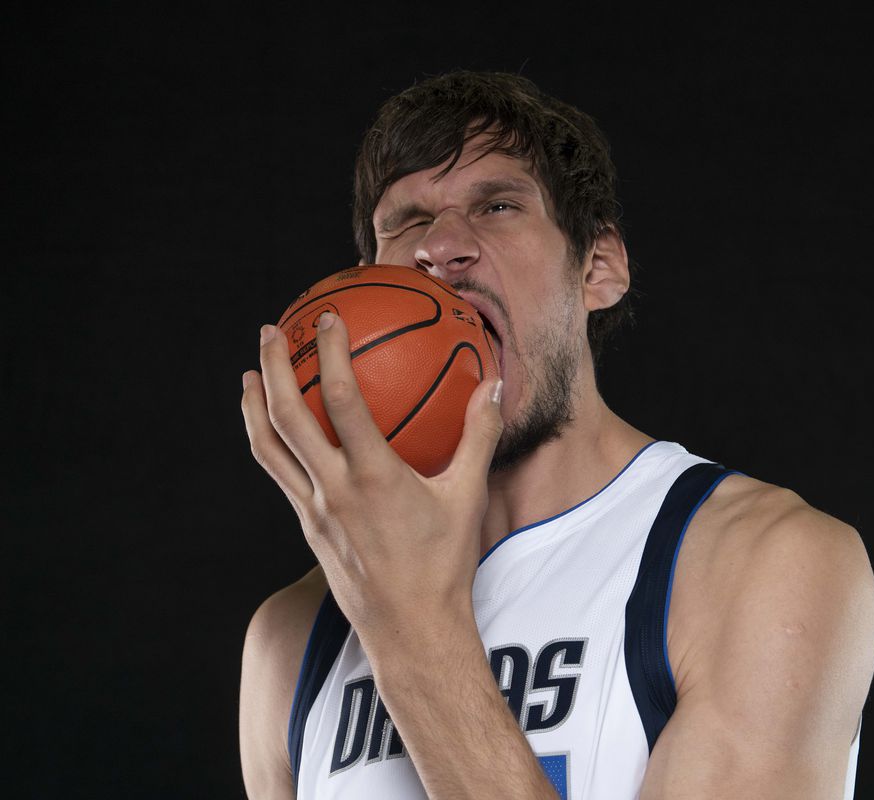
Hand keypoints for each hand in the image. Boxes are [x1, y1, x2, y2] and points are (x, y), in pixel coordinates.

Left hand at [239, 312, 503, 658]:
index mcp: (375, 477)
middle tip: (269, 331)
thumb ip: (478, 437)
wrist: (411, 629)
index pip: (344, 400)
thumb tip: (492, 387)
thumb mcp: (469, 496)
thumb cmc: (445, 565)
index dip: (331, 354)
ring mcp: (315, 510)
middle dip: (271, 368)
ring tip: (247, 375)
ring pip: (269, 448)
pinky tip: (275, 430)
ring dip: (254, 406)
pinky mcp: (308, 527)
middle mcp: (335, 490)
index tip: (330, 319)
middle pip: (286, 417)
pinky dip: (270, 443)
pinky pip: (280, 474)